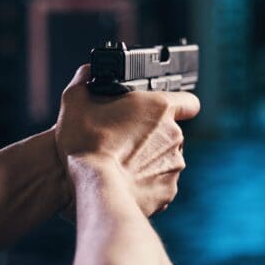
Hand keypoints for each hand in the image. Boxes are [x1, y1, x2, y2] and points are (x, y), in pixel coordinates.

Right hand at [55, 65, 200, 215]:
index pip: (188, 102)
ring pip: (165, 160)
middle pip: (171, 133)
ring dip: (149, 161)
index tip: (163, 112)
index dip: (178, 106)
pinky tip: (125, 182)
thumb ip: (85, 79)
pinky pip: (160, 184)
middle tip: (126, 140)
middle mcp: (174, 136)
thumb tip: (88, 72)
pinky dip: (146, 183)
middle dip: (153, 136)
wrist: (93, 188)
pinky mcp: (168, 191)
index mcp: (159, 108)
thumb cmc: (85, 143)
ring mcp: (173, 165)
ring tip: (121, 164)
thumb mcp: (75, 100)